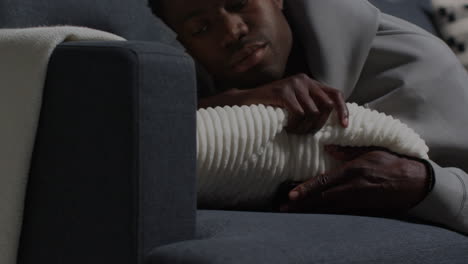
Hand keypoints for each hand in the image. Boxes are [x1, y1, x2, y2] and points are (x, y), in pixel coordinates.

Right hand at [242, 74, 347, 133]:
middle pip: (326, 107)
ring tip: (294, 131)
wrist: (246, 101)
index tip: (344, 126)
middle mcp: (304, 79)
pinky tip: (287, 127)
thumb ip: (311, 105)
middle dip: (318, 124)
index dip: (342, 110)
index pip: (335, 94)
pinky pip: (298, 114)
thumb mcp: (295, 103)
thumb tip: (331, 121)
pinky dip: (294, 125)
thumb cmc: (272, 106)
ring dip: (304, 128)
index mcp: (309, 82)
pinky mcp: (283, 91)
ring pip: (312, 113)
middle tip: (306, 133)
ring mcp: (293, 84)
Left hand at [279, 145, 429, 214]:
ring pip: (327, 207)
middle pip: (321, 198)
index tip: (291, 195)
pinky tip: (312, 214)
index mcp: (352, 171)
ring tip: (292, 212)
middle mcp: (351, 188)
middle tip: (283, 208)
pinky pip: (338, 211)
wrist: (414, 183)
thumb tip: (327, 148)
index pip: (324, 181)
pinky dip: (323, 212)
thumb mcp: (370, 151)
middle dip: (301, 204)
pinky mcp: (361, 208)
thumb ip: (347, 151)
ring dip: (309, 210)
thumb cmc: (392, 163)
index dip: (306, 189)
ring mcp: (356, 200)